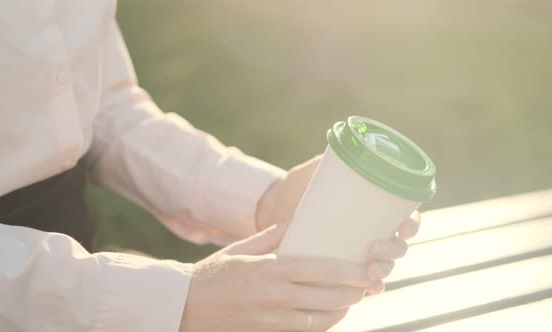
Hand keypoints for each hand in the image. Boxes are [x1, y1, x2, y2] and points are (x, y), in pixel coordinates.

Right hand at [179, 225, 385, 331]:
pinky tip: (329, 317)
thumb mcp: (240, 249)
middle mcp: (275, 297)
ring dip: (341, 311)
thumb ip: (271, 236)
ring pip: (320, 320)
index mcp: (270, 270)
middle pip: (327, 297)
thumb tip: (295, 219)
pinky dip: (321, 326)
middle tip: (367, 285)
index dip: (349, 272)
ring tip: (352, 300)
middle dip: (353, 292)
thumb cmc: (213, 275)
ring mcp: (272, 320)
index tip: (366, 269)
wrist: (183, 308)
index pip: (320, 270)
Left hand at [255, 156, 422, 294]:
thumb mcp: (316, 171)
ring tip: (368, 273)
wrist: (271, 208)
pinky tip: (368, 292)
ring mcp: (359, 254)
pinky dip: (369, 290)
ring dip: (383, 272)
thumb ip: (332, 159)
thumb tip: (349, 147)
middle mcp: (373, 233)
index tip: (404, 226)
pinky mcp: (342, 270)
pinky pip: (362, 285)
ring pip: (384, 267)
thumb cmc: (300, 186)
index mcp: (375, 210)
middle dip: (393, 251)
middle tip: (373, 249)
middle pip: (398, 247)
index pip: (407, 218)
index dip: (412, 224)